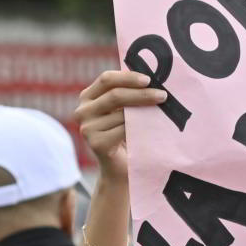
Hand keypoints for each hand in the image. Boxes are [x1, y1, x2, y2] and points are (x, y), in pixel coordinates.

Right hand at [77, 68, 168, 185]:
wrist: (119, 168)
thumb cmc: (124, 135)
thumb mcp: (122, 111)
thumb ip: (127, 95)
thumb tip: (150, 78)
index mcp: (87, 97)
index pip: (106, 79)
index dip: (128, 77)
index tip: (149, 80)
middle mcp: (82, 111)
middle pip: (115, 95)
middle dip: (141, 94)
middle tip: (162, 95)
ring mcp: (87, 128)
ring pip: (122, 114)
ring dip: (144, 112)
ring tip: (162, 111)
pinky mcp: (97, 143)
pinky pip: (123, 130)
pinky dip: (140, 128)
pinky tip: (152, 128)